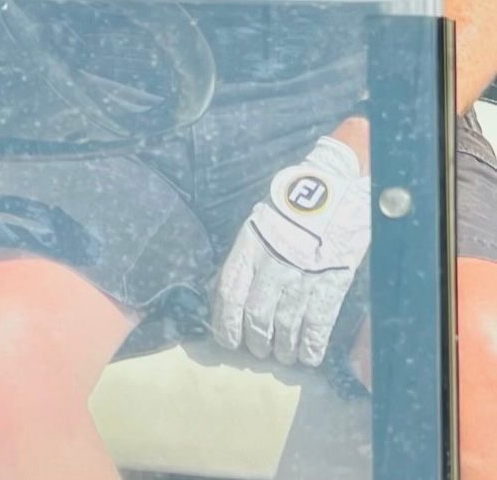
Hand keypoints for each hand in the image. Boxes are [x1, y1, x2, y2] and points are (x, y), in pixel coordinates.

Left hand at [211, 136, 369, 366]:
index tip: (226, 340)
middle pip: (256, 317)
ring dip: (280, 349)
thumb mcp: (254, 229)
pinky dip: (310, 348)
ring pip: (285, 328)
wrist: (330, 198)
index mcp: (249, 249)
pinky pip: (317, 328)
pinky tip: (307, 357)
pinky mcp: (331, 288)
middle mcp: (272, 268)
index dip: (225, 323)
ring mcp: (302, 280)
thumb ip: (243, 261)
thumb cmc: (287, 214)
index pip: (229, 294)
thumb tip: (225, 295)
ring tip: (279, 356)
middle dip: (254, 341)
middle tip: (256, 351)